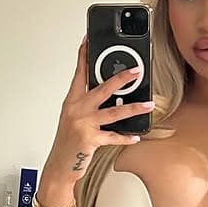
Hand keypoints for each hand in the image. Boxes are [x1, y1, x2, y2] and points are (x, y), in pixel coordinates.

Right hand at [46, 35, 153, 181]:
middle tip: (137, 70)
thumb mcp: (74, 119)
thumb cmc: (69, 143)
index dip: (84, 55)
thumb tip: (110, 94)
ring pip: (113, 113)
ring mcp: (83, 125)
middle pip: (101, 89)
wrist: (60, 166)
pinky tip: (135, 136)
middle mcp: (76, 110)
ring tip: (148, 104)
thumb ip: (88, 105)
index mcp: (72, 102)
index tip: (88, 40)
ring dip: (133, 108)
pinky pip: (112, 137)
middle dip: (121, 78)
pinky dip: (125, 137)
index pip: (79, 74)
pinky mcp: (89, 140)